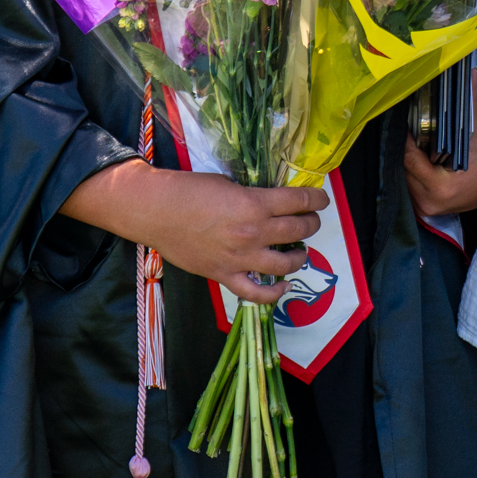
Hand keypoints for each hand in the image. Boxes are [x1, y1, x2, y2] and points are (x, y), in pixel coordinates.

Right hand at [125, 167, 329, 303]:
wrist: (155, 211)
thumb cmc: (188, 191)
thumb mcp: (227, 183)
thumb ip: (252, 196)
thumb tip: (270, 203)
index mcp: (254, 204)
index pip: (298, 202)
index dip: (316, 200)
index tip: (321, 200)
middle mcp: (253, 233)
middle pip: (298, 231)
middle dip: (311, 224)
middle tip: (311, 221)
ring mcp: (240, 258)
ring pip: (285, 265)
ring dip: (299, 257)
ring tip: (300, 251)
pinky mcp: (225, 275)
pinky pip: (256, 293)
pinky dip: (274, 294)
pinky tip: (283, 286)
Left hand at [400, 82, 476, 216]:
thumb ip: (474, 108)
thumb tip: (472, 76)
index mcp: (441, 189)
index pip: (409, 157)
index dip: (407, 136)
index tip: (408, 118)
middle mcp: (428, 202)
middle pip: (403, 166)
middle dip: (407, 145)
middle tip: (412, 126)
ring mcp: (424, 207)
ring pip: (403, 174)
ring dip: (408, 157)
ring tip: (418, 140)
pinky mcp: (424, 207)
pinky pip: (410, 182)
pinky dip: (413, 168)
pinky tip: (421, 155)